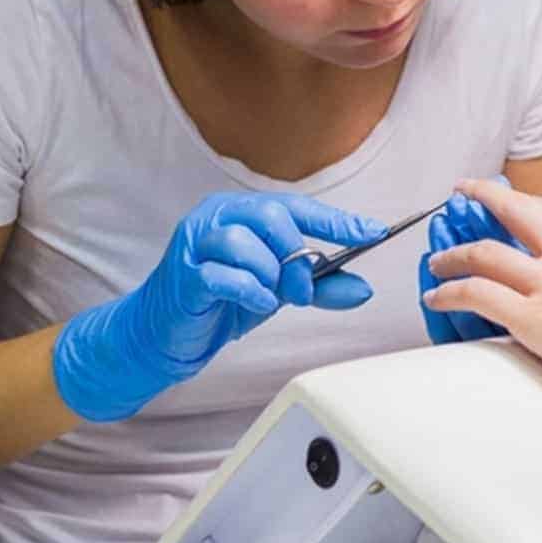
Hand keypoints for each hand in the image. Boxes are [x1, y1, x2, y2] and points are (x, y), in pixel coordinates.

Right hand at [54, 192, 384, 421]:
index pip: (298, 207)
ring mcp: (196, 242)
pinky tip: (255, 304)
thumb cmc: (222, 302)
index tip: (374, 233)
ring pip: (246, 242)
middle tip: (305, 289)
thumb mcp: (279, 291)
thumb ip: (320, 286)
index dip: (337, 221)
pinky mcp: (184, 275)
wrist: (167, 335)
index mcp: (242, 212)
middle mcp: (217, 216)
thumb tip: (363, 289)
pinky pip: (224, 275)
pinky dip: (249, 291)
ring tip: (271, 297)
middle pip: (272, 216)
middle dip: (299, 255)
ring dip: (270, 275)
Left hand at [422, 178, 541, 404]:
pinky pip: (476, 295)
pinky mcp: (530, 317)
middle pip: (516, 211)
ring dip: (454, 255)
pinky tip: (437, 297)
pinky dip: (449, 292)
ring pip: (484, 253)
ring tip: (438, 260)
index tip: (514, 199)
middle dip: (485, 196)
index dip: (528, 202)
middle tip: (465, 191)